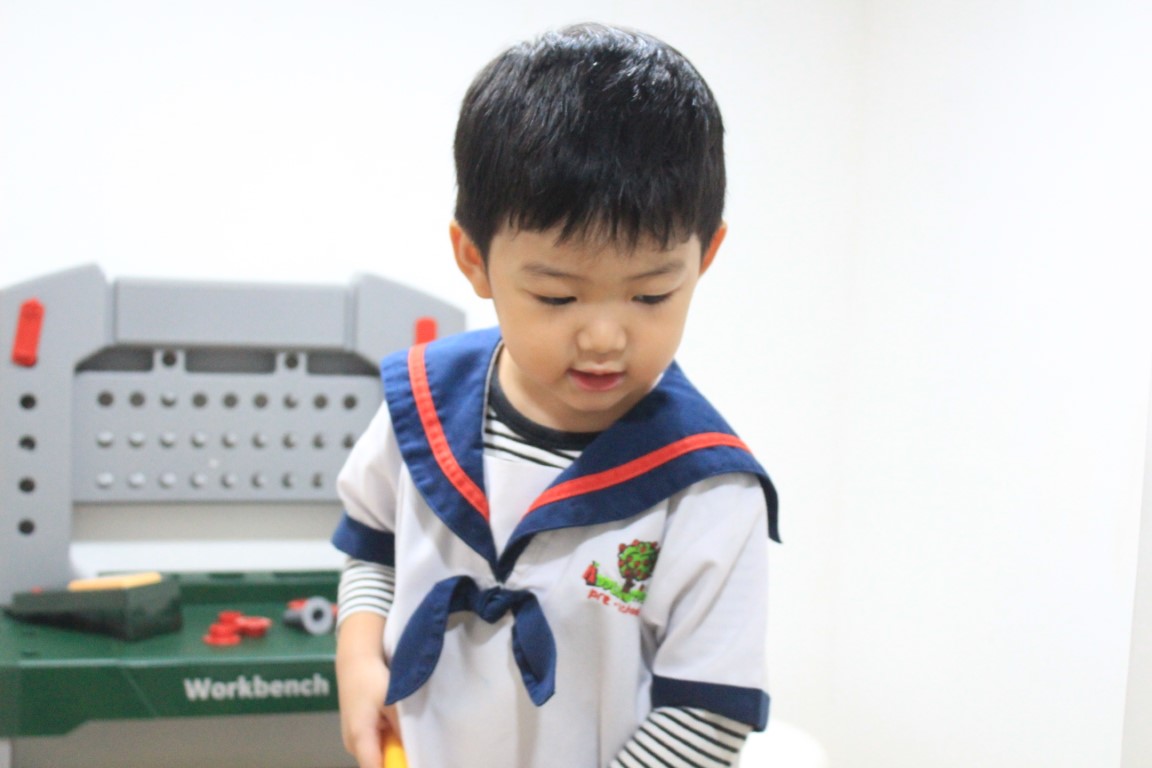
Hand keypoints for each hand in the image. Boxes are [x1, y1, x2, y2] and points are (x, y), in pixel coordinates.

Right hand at [336, 613, 399, 767]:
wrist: (355, 661)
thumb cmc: (371, 680)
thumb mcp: (392, 701)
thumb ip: (401, 727)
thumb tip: (414, 749)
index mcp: (359, 739)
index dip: (395, 767)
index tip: (412, 762)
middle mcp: (352, 745)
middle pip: (377, 764)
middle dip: (397, 758)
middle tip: (417, 749)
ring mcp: (353, 740)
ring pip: (377, 754)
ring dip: (394, 749)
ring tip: (409, 735)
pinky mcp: (356, 733)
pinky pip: (375, 745)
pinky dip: (388, 740)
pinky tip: (398, 727)